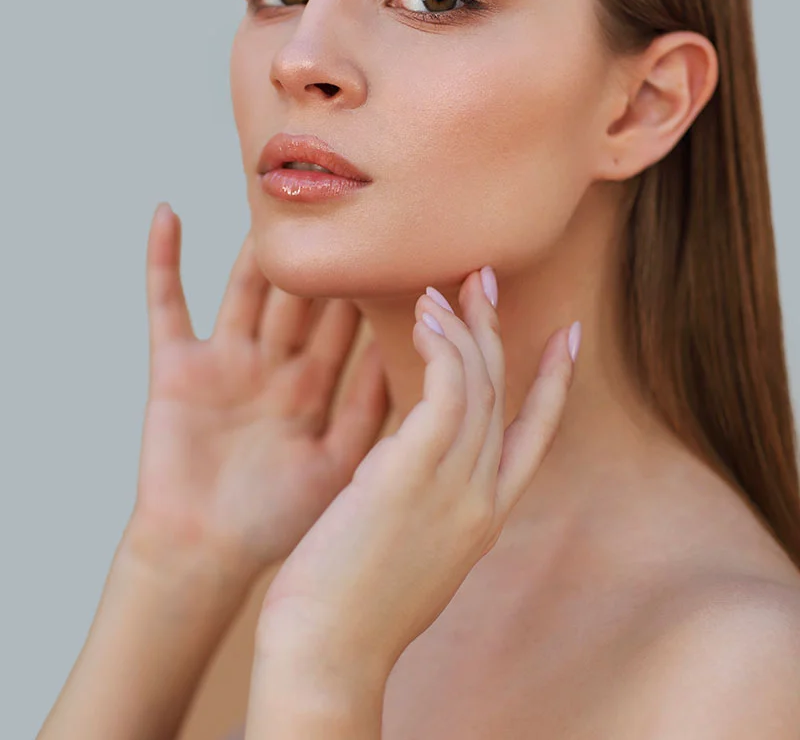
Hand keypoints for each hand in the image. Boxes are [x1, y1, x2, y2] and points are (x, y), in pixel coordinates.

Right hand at [127, 203, 389, 584]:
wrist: (204, 558)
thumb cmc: (278, 521)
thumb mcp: (339, 462)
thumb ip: (372, 411)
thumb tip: (414, 359)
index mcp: (314, 385)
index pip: (349, 322)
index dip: (375, 286)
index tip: (406, 239)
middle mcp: (272, 364)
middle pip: (302, 295)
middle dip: (325, 253)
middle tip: (352, 194)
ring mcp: (223, 361)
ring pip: (246, 287)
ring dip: (258, 246)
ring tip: (277, 190)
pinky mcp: (175, 368)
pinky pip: (167, 304)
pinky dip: (163, 260)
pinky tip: (169, 213)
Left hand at [256, 267, 578, 675]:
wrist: (327, 656)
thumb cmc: (355, 606)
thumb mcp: (413, 550)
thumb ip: (426, 500)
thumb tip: (410, 461)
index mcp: (485, 516)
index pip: (535, 435)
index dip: (555, 381)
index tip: (570, 335)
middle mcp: (481, 496)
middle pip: (504, 392)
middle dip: (499, 329)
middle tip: (485, 279)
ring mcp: (452, 486)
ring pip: (476, 384)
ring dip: (464, 326)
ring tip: (442, 288)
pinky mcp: (411, 473)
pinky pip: (443, 390)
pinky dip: (443, 346)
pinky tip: (429, 317)